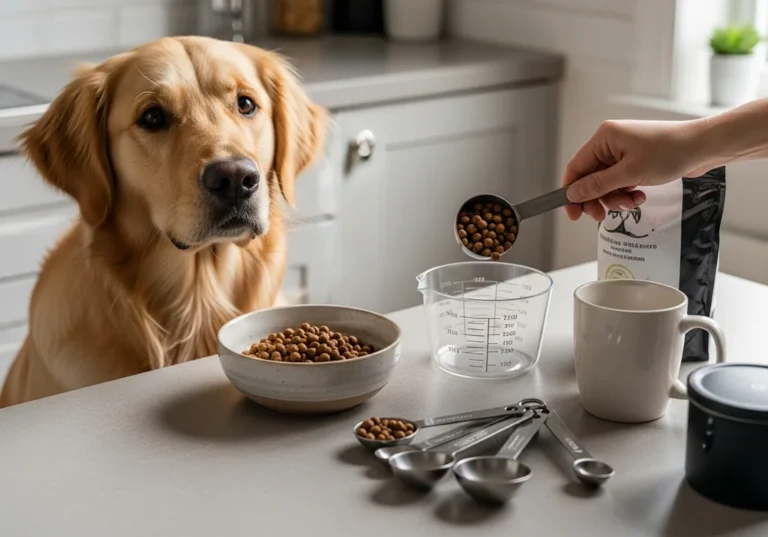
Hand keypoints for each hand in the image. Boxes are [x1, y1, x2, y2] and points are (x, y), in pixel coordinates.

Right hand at [562, 119, 707, 220]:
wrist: (703, 147)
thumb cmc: (670, 152)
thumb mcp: (630, 173)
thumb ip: (598, 185)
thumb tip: (572, 194)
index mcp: (604, 138)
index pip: (576, 168)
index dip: (572, 192)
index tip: (573, 214)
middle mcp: (610, 143)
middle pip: (590, 178)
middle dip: (597, 199)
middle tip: (602, 215)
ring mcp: (623, 152)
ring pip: (606, 184)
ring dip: (615, 198)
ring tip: (632, 203)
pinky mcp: (635, 161)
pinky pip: (620, 182)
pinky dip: (627, 193)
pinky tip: (640, 196)